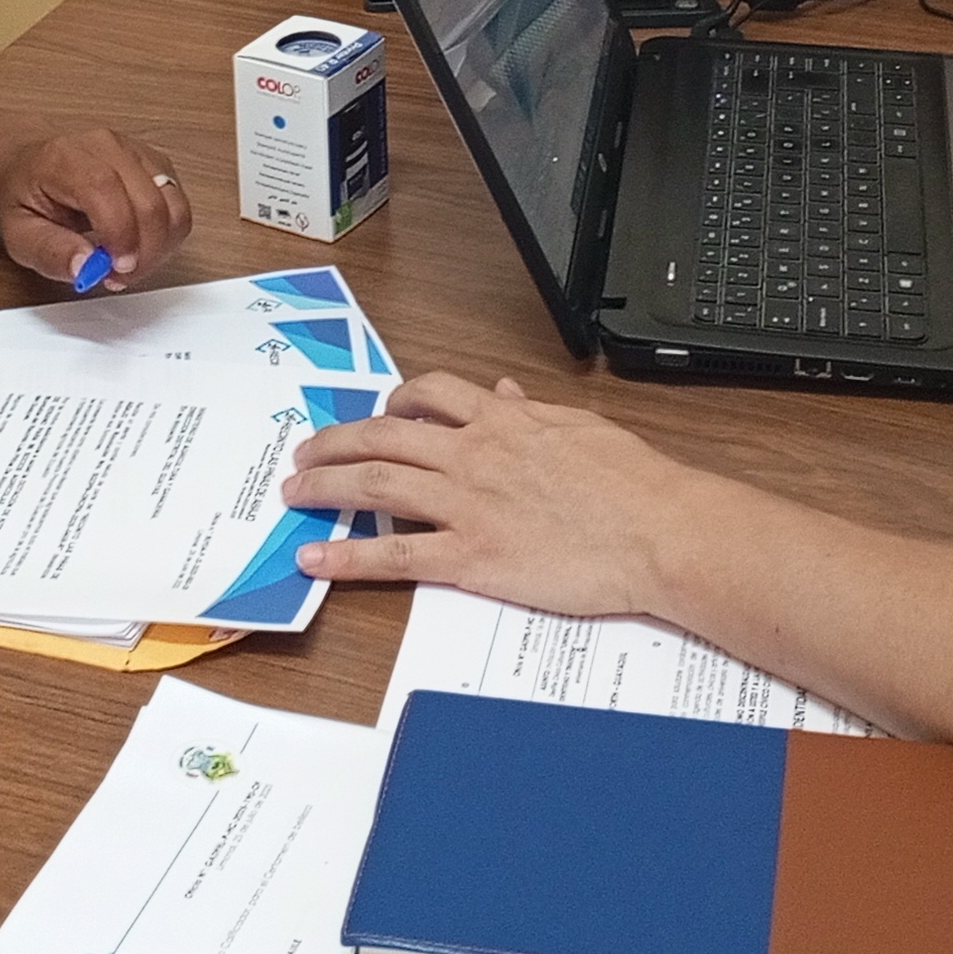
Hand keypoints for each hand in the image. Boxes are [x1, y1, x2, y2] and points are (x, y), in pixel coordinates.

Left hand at [0, 125, 192, 291]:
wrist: (26, 165)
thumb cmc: (23, 196)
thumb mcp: (19, 234)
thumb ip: (50, 252)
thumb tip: (86, 268)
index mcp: (67, 159)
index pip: (107, 190)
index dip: (121, 234)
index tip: (115, 269)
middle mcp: (107, 147)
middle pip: (151, 200)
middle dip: (144, 251)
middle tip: (119, 276)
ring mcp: (136, 152)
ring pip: (174, 204)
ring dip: (160, 246)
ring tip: (128, 262)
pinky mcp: (154, 164)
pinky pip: (177, 203)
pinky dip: (166, 234)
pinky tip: (138, 245)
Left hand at [281, 372, 716, 617]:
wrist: (657, 531)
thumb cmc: (632, 481)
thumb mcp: (578, 426)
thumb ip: (531, 412)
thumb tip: (502, 394)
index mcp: (502, 422)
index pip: (429, 396)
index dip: (392, 403)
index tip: (377, 412)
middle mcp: (473, 456)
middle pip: (383, 438)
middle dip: (335, 443)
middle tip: (306, 453)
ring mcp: (466, 506)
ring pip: (376, 488)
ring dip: (326, 488)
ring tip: (294, 493)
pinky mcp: (471, 558)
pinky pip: (395, 557)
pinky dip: (347, 557)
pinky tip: (315, 559)